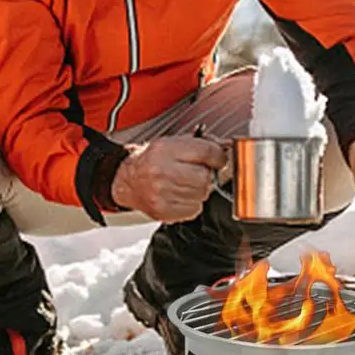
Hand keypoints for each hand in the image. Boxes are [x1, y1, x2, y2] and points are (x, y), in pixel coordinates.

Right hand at [111, 136, 226, 221]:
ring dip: (199, 190)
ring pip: (202, 194)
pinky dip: (192, 203)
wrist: (128, 181)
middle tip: (194, 173)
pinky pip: (194, 209)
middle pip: (205, 176)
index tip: (218, 159)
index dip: (218, 157)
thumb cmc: (152, 161)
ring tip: (184, 184)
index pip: (207, 152)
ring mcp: (161, 194)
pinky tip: (180, 196)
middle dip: (205, 175)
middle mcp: (161, 171)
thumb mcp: (173, 144)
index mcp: (165, 150)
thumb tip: (227, 147)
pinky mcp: (163, 211)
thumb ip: (200, 144)